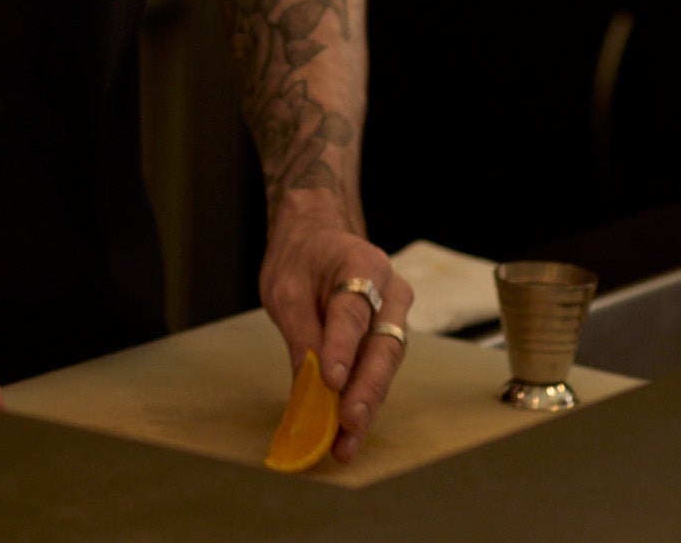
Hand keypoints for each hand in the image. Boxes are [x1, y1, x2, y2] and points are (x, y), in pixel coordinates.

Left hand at [259, 193, 412, 462]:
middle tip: (348, 422)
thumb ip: (301, 334)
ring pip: (386, 364)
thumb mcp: (285, 289)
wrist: (318, 238)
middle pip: (383, 343)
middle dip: (366, 388)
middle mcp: (390, 289)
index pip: (353, 310)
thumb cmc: (301, 259)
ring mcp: (395, 314)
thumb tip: (308, 388)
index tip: (331, 380)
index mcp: (361, 262)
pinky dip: (364, 401)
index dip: (342, 347)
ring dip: (367, 404)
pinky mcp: (389, 337)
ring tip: (346, 442)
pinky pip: (379, 370)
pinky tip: (347, 432)